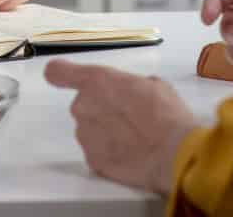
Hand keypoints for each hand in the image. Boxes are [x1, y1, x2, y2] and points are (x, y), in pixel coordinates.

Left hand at [44, 59, 196, 194]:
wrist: (173, 153)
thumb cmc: (167, 115)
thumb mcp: (154, 85)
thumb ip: (130, 85)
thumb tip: (130, 92)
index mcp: (97, 81)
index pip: (59, 72)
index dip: (60, 74)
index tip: (59, 77)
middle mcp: (83, 106)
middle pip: (84, 105)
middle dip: (102, 110)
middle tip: (129, 118)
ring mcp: (85, 135)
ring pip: (90, 130)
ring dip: (106, 133)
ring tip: (134, 139)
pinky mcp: (92, 160)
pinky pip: (97, 152)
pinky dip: (110, 153)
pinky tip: (131, 154)